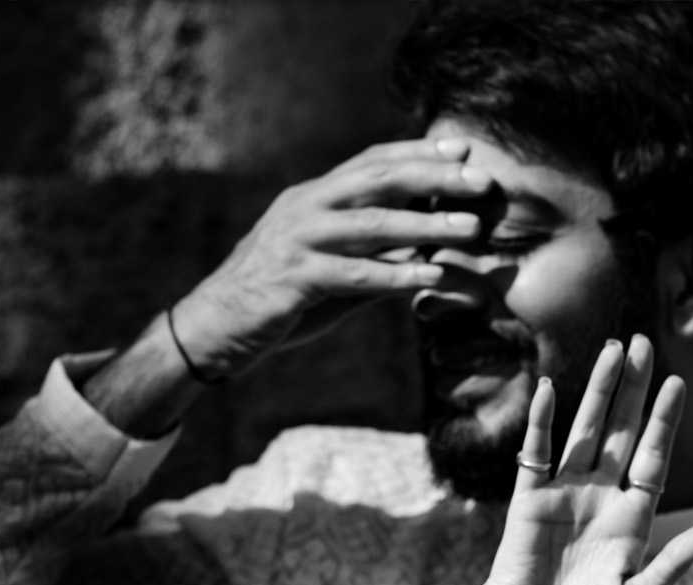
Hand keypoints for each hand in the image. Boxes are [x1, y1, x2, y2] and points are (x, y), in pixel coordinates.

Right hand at [169, 138, 493, 378]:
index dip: (417, 153)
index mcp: (312, 198)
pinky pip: (353, 274)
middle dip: (434, 177)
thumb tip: (424, 256)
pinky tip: (429, 277)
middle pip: (377, 180)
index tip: (461, 149)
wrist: (211, 327)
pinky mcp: (292, 279)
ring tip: (471, 229)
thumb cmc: (275, 301)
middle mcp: (305, 208)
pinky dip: (394, 275)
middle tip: (481, 181)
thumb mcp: (328, 271)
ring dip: (427, 225)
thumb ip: (371, 258)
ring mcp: (297, 241)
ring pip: (371, 225)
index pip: (371, 163)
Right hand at [461, 335, 692, 584]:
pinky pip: (537, 453)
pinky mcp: (530, 499)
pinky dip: (542, 422)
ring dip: (599, 392)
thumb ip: (672, 565)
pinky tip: (549, 388)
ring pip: (584, 431)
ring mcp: (564, 494)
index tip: (678, 384)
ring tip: (613, 350)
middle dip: (634, 389)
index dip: (665, 422)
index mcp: (631, 518)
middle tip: (644, 344)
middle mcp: (600, 497)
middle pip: (622, 431)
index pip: (653, 458)